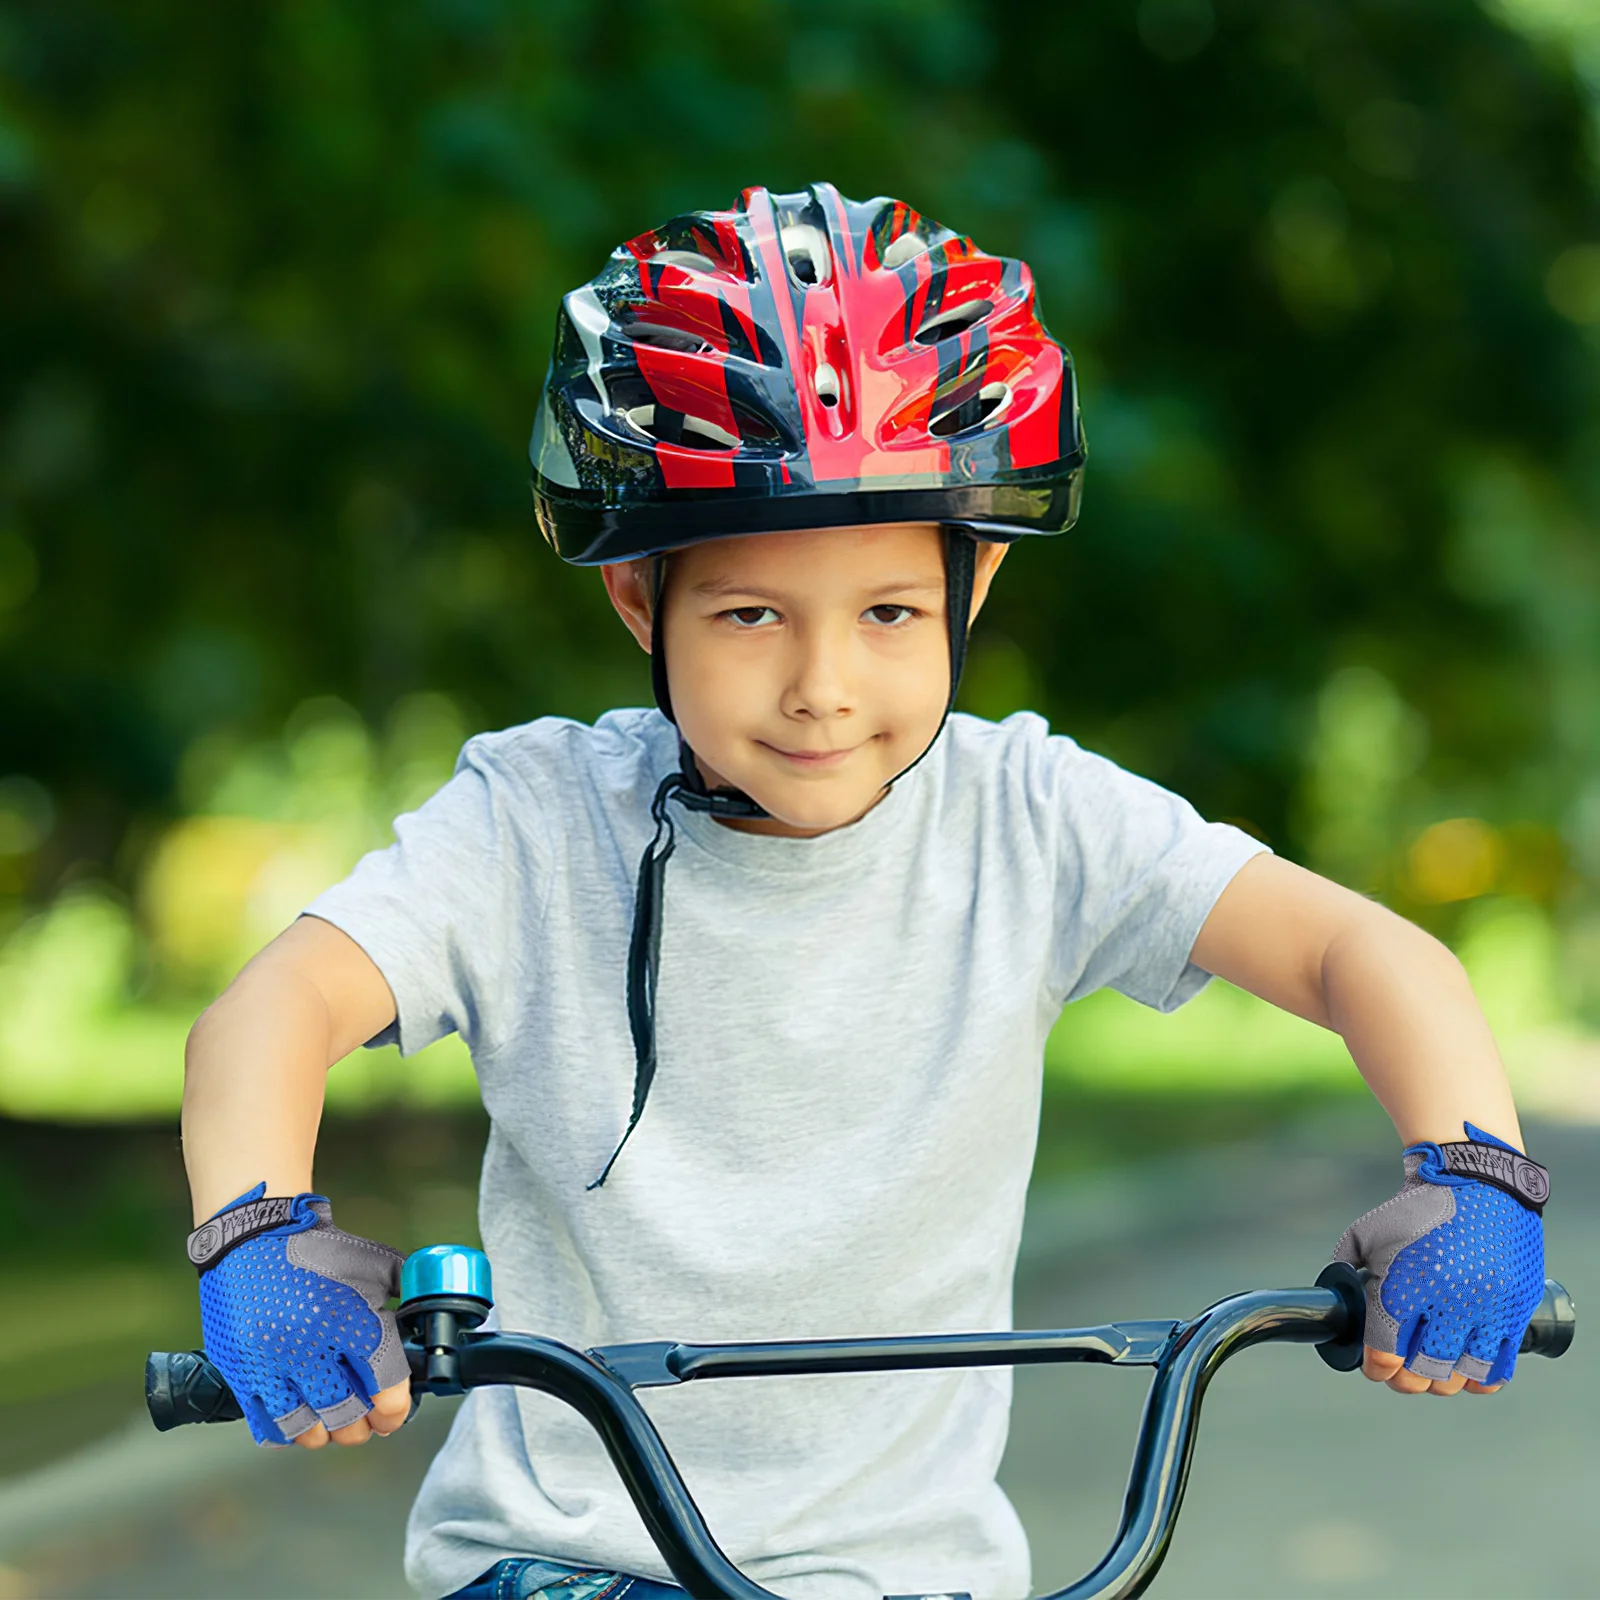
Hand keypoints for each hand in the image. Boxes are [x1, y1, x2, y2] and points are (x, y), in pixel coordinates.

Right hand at [191, 1185, 408, 1445]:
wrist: (252, 1233)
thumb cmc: (321, 1248)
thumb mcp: (374, 1263)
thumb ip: (405, 1292)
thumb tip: (429, 1319)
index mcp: (350, 1319)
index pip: (386, 1385)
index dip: (396, 1408)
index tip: (397, 1411)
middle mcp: (310, 1347)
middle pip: (347, 1416)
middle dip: (364, 1427)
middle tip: (369, 1425)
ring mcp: (271, 1364)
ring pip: (306, 1428)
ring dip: (327, 1434)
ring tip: (335, 1426)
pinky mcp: (240, 1371)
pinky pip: (266, 1423)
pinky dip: (288, 1431)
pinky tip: (301, 1422)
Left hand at [1334, 1122, 1546, 1396]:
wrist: (1476, 1182)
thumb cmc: (1414, 1209)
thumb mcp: (1367, 1232)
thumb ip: (1346, 1268)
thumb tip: (1337, 1303)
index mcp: (1405, 1285)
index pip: (1386, 1352)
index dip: (1375, 1368)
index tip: (1372, 1367)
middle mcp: (1448, 1304)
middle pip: (1424, 1373)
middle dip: (1406, 1381)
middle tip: (1399, 1373)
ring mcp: (1486, 1310)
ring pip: (1462, 1376)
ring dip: (1442, 1382)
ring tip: (1432, 1373)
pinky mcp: (1516, 1311)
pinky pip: (1500, 1365)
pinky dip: (1481, 1379)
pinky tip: (1466, 1374)